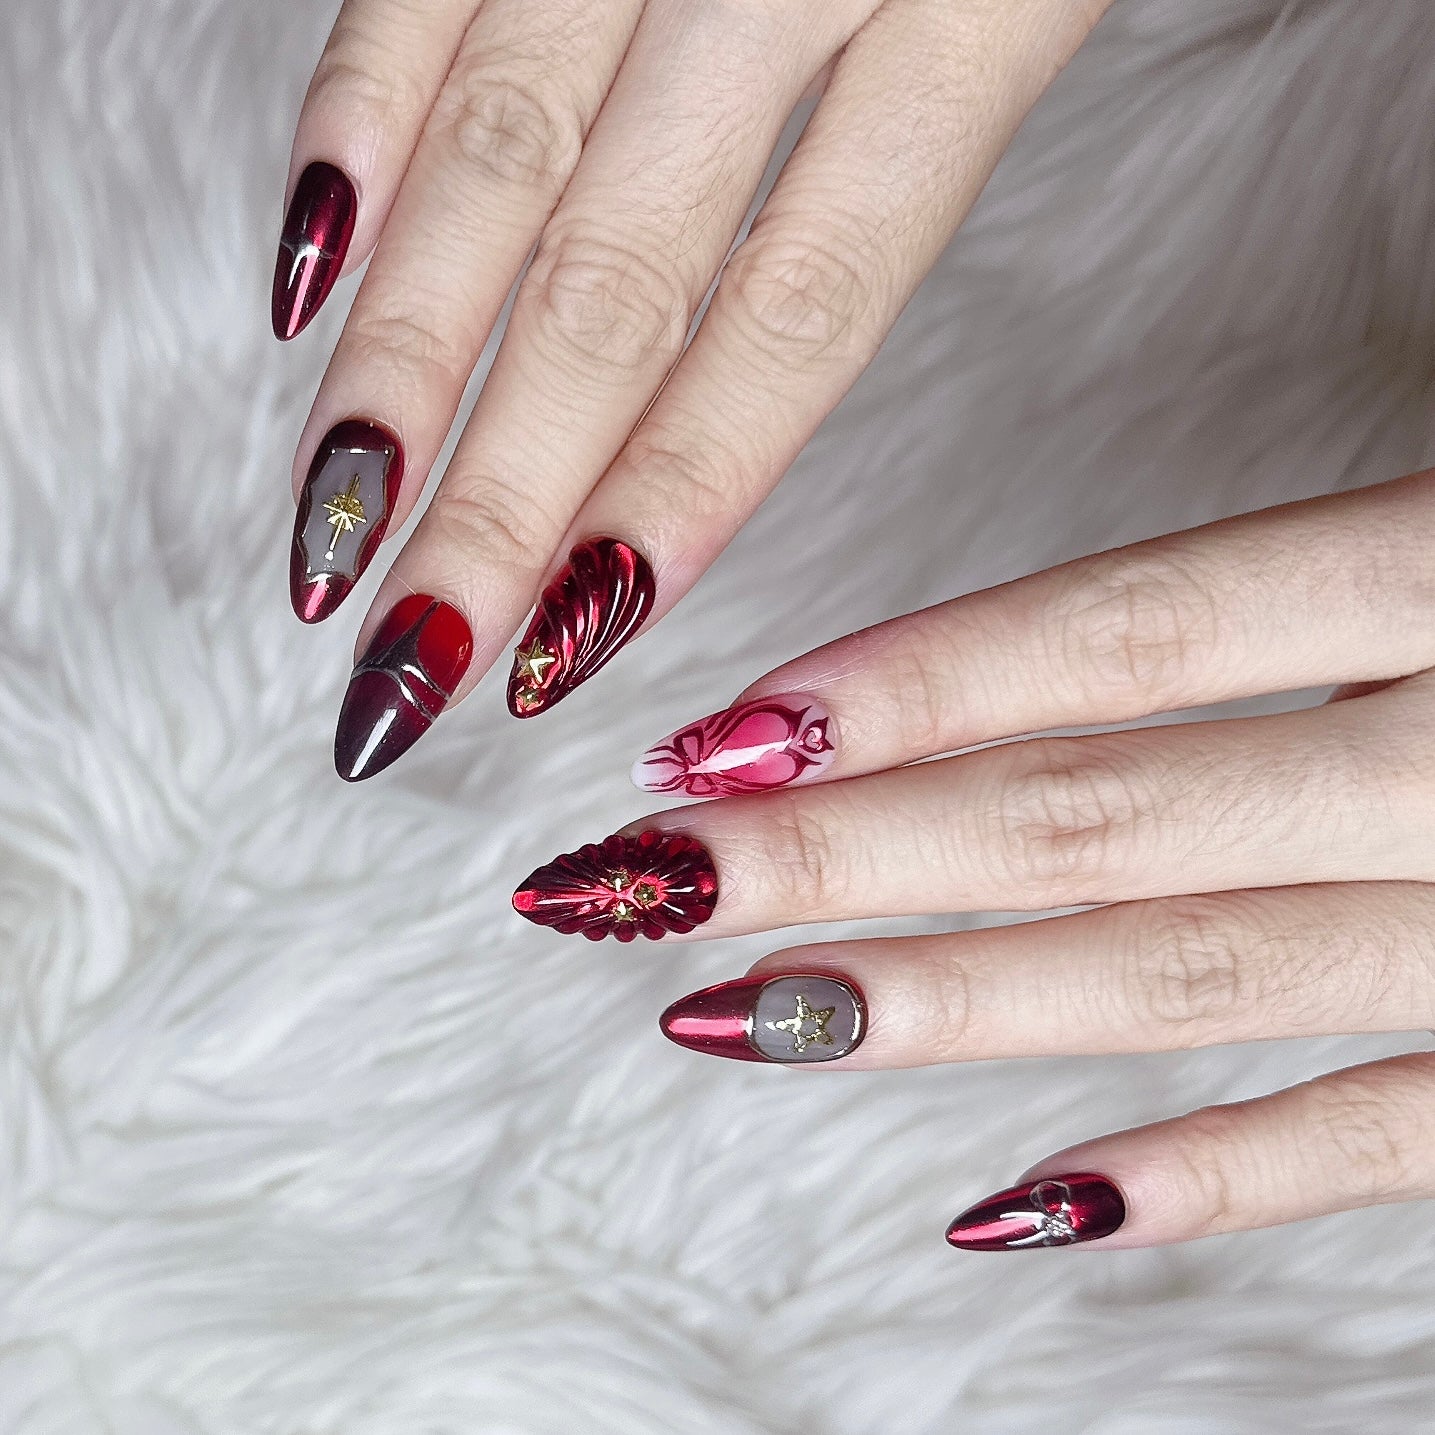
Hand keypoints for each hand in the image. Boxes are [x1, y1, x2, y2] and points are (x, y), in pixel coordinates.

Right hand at [273, 0, 1107, 778]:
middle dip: (504, 497)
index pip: (796, 315)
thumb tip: (736, 355)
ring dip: (400, 365)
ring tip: (337, 536)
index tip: (577, 641)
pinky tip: (301, 283)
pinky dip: (351, 132)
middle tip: (418, 667)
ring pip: (498, 155)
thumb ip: (903, 139)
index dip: (679, 493)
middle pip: (621, 283)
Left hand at [512, 472, 1434, 1251]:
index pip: (1133, 632)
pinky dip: (1202, 1179)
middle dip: (846, 857)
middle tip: (631, 884)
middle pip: (1103, 814)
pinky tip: (1015, 1210)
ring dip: (945, 1008)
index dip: (914, 682)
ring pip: (1188, 980)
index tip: (716, 735)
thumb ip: (1320, 577)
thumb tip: (1057, 668)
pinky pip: (1378, 1145)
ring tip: (740, 1016)